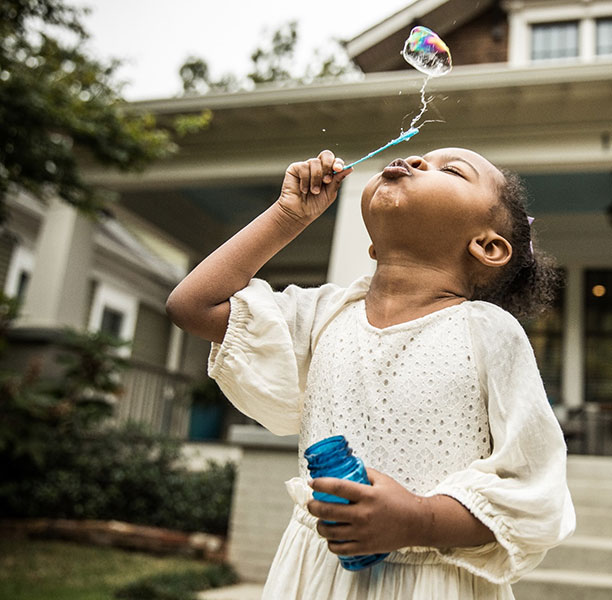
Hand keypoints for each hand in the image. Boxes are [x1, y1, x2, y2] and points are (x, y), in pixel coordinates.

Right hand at [277, 150, 351, 223]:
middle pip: (326, 155)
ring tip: (314, 191)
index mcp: (327, 173)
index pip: (335, 161)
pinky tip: (303, 190)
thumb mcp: (330, 193)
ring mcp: (306, 167)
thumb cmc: (314, 205)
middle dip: (328, 166)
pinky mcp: (295, 169)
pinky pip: (303, 167)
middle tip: (327, 180)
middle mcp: (317, 168)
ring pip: (315, 162)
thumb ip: (338, 179)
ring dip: (316, 179)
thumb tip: (350, 168)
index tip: (339, 169)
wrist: (299, 213)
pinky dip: (305, 181)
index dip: (338, 163)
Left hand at [307, 468, 429, 555]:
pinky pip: (340, 548)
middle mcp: (363, 514)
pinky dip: (331, 543)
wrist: (417, 523)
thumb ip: (364, 473)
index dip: (320, 484)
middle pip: (328, 511)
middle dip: (313, 506)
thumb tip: (348, 466)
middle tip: (310, 503)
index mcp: (367, 495)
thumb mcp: (383, 480)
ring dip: (319, 525)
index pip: (337, 487)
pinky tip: (331, 537)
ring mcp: (363, 533)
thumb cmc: (400, 500)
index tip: (312, 483)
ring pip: (330, 531)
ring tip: (319, 520)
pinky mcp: (365, 547)